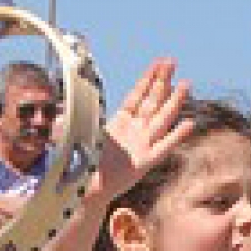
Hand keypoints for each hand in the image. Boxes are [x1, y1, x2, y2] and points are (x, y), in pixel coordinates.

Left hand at [87, 58, 194, 204]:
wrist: (87, 188)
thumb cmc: (85, 162)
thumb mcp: (77, 133)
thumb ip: (75, 119)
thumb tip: (61, 107)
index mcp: (120, 122)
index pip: (136, 95)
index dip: (147, 78)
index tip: (157, 62)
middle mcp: (135, 130)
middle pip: (151, 101)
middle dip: (162, 80)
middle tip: (172, 62)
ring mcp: (142, 144)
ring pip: (161, 118)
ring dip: (174, 101)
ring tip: (185, 84)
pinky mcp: (146, 161)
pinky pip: (164, 146)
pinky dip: (177, 135)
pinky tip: (189, 123)